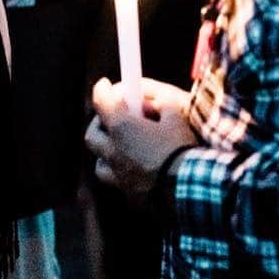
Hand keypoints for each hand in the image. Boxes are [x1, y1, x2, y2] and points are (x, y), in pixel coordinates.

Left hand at [85, 78, 196, 203]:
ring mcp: (118, 175)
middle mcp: (113, 152)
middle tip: (112, 117)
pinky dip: (120, 171)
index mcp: (122, 128)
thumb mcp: (176, 116)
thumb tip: (157, 103)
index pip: (102, 102)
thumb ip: (162, 105)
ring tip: (120, 147)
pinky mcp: (128, 194)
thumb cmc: (178, 147)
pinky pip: (116, 181)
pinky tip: (134, 168)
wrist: (186, 187)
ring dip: (106, 151)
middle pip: (92, 134)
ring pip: (100, 162)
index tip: (104, 84)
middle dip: (99, 123)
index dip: (101, 90)